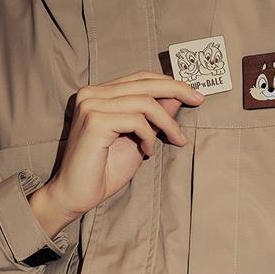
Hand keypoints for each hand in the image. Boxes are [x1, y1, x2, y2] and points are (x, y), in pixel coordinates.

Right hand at [27, 70, 204, 235]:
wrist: (76, 194)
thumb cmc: (104, 170)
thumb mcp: (138, 138)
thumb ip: (153, 116)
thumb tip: (177, 96)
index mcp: (99, 94)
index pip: (139, 78)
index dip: (169, 83)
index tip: (194, 94)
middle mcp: (91, 94)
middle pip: (144, 83)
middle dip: (176, 90)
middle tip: (198, 99)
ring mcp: (91, 105)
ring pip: (144, 102)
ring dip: (166, 122)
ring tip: (175, 140)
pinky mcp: (94, 121)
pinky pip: (136, 120)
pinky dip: (149, 136)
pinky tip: (147, 151)